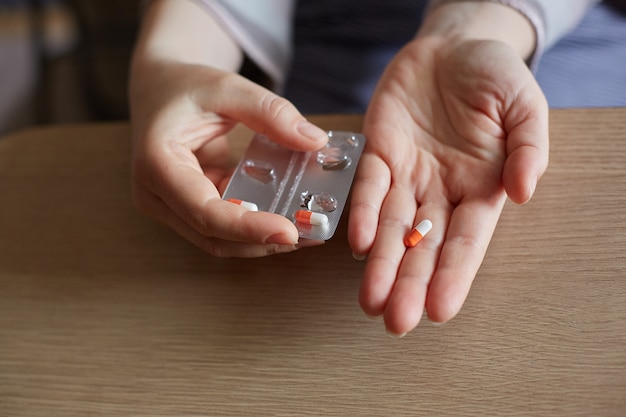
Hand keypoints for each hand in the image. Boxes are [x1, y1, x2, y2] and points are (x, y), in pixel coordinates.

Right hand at [130, 61, 327, 256]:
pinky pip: (225, 227)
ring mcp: (172, 206)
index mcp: (156, 164)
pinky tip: (289, 216)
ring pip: (220, 239)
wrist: (159, 88)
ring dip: (263, 240)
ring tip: (308, 231)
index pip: (203, 211)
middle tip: (312, 234)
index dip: (247, 228)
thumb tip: (315, 141)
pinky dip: (256, 225)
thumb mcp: (227, 87)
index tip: (289, 232)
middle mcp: (157, 195)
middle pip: (213, 236)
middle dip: (263, 241)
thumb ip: (270, 112)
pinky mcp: (189, 208)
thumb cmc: (183, 86)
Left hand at [348, 37, 548, 334]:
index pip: (466, 240)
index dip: (454, 274)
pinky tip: (356, 243)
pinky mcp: (379, 154)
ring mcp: (408, 175)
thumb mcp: (525, 106)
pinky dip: (362, 214)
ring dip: (379, 264)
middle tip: (395, 321)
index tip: (441, 309)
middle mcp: (441, 190)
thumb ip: (529, 148)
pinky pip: (369, 187)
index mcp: (481, 187)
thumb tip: (524, 192)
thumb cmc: (494, 76)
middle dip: (410, 283)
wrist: (451, 46)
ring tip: (370, 301)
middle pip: (424, 245)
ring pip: (391, 227)